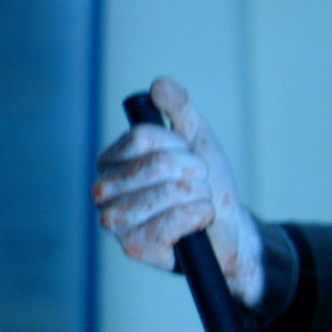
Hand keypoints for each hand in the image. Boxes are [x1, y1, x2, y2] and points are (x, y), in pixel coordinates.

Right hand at [92, 76, 266, 307]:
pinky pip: (175, 220)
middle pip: (158, 164)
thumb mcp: (197, 140)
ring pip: (169, 192)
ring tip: (197, 203)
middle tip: (198, 185)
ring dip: (198, 195)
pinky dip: (198, 217)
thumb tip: (159, 84)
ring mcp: (115, 222)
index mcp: (112, 161)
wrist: (227, 229)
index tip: (189, 159)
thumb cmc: (206, 185)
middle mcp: (104, 190)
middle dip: (194, 172)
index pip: (144, 137)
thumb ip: (179, 108)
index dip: (179, 146)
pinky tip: (196, 223)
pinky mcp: (135, 247)